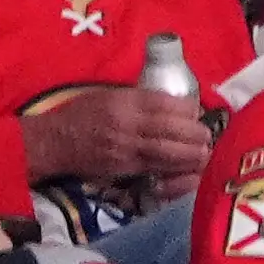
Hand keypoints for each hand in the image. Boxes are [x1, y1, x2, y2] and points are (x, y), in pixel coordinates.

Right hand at [19, 87, 213, 189]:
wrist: (54, 142)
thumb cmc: (81, 112)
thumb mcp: (109, 93)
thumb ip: (137, 98)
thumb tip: (168, 102)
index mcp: (125, 102)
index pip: (162, 104)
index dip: (184, 109)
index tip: (198, 110)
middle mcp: (127, 126)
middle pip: (167, 130)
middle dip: (191, 134)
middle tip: (208, 136)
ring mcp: (124, 150)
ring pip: (162, 153)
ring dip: (186, 155)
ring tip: (203, 153)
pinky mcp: (120, 170)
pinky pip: (150, 169)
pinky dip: (169, 169)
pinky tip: (182, 170)